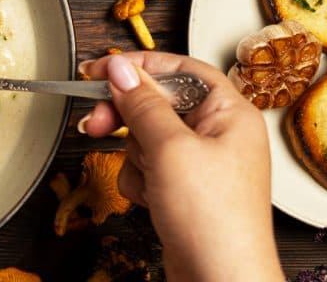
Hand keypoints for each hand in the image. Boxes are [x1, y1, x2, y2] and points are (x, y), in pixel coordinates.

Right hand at [78, 52, 282, 281]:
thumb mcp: (169, 149)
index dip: (138, 65)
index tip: (99, 70)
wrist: (218, 280)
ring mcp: (199, 162)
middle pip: (157, 103)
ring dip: (135, 157)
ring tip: (147, 179)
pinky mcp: (182, 187)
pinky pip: (146, 166)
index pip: (179, 68)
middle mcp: (217, 133)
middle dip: (126, 116)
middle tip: (97, 122)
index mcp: (229, 112)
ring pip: (146, 136)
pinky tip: (149, 198)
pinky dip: (139, 181)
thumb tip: (120, 67)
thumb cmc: (213, 220)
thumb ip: (141, 103)